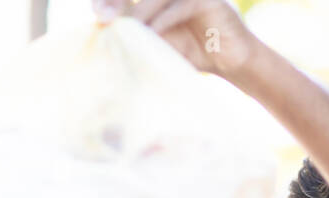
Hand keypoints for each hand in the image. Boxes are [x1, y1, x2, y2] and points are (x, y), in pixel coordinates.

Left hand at [94, 0, 258, 78]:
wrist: (233, 62)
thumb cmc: (195, 51)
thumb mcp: (161, 41)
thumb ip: (137, 30)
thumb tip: (102, 23)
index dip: (111, 1)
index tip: (95, 14)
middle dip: (118, 1)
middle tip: (99, 14)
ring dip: (139, 12)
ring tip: (123, 29)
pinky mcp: (207, 0)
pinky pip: (179, 7)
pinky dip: (162, 20)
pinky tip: (151, 33)